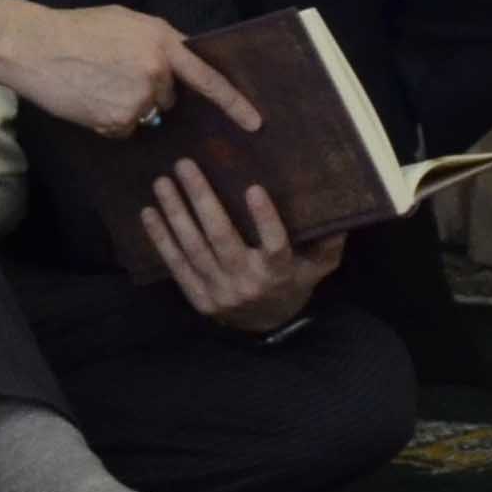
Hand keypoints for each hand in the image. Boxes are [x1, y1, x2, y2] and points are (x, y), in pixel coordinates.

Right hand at [0, 0, 262, 141]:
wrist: (34, 46)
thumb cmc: (75, 29)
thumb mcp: (125, 22)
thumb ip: (156, 42)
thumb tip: (173, 65)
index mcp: (162, 41)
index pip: (207, 77)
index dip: (234, 102)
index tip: (255, 123)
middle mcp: (157, 72)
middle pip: (168, 98)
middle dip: (148, 91)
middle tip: (112, 74)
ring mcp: (138, 99)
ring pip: (144, 115)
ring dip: (125, 106)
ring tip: (94, 85)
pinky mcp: (118, 120)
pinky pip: (122, 128)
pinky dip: (107, 119)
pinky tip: (87, 99)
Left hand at [142, 159, 345, 332]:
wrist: (264, 326)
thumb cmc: (292, 283)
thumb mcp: (317, 266)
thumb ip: (328, 241)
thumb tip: (342, 208)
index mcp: (279, 272)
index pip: (275, 244)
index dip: (265, 218)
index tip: (254, 187)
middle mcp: (247, 282)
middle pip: (221, 238)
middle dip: (201, 199)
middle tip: (185, 165)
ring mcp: (219, 290)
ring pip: (193, 247)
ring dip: (175, 212)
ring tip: (162, 182)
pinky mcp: (197, 297)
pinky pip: (175, 264)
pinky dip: (160, 238)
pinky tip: (148, 212)